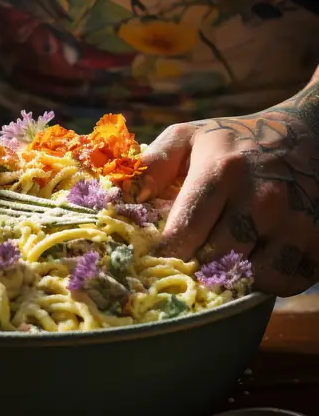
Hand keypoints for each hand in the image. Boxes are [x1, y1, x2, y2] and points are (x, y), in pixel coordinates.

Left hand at [138, 85, 318, 295]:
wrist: (310, 132)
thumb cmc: (237, 141)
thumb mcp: (190, 137)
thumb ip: (150, 165)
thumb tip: (115, 200)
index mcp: (222, 171)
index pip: (181, 235)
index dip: (161, 255)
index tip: (147, 263)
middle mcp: (261, 198)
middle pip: (213, 261)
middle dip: (193, 266)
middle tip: (183, 265)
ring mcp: (295, 222)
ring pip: (250, 278)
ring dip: (231, 277)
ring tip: (222, 260)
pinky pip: (285, 283)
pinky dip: (267, 280)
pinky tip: (256, 260)